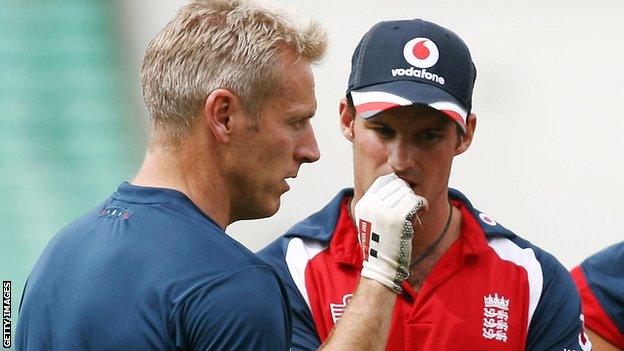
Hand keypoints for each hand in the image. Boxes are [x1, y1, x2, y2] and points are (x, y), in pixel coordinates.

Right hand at [354, 173, 426, 292]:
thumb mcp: (373, 219)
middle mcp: (371, 205)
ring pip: (408, 192)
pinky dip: (423, 205)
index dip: (398, 186)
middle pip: (397, 185)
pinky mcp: (398, 218)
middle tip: (410, 207)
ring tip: (415, 212)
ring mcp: (383, 211)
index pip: (384, 181)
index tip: (403, 198)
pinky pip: (416, 201)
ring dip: (415, 201)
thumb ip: (380, 202)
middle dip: (407, 193)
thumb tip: (398, 179)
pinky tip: (422, 210)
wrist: (381, 266)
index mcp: (363, 204)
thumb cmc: (381, 244)